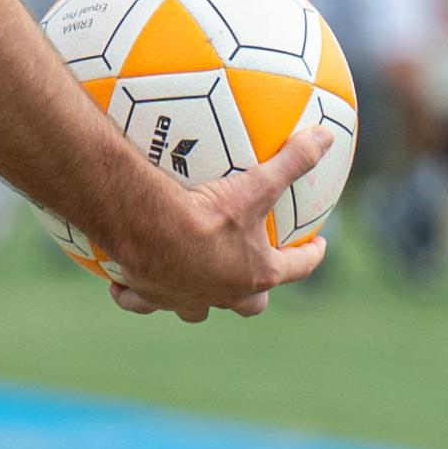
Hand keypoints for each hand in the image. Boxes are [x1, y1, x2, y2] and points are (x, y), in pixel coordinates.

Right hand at [99, 130, 335, 322]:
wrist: (148, 229)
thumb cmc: (206, 212)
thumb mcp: (256, 184)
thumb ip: (293, 160)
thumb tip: (324, 137)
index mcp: (256, 273)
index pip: (296, 269)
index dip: (309, 256)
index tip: (315, 245)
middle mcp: (224, 294)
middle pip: (250, 305)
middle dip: (256, 294)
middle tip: (255, 274)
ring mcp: (186, 299)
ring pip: (198, 311)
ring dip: (201, 300)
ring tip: (195, 282)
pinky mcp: (149, 296)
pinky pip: (140, 301)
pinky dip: (135, 295)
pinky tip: (123, 283)